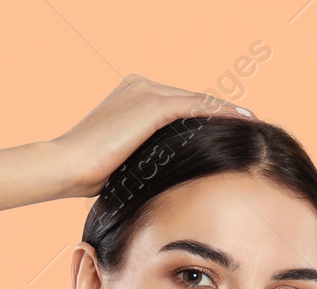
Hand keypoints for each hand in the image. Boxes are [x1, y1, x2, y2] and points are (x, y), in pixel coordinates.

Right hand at [48, 74, 254, 198]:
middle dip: (220, 113)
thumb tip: (173, 173)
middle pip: (192, 99)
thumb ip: (148, 154)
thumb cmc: (88, 174)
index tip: (228, 130)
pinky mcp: (152, 104)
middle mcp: (142, 85)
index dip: (205, 117)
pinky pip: (196, 107)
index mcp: (133, 94)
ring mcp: (146, 91)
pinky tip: (242, 122)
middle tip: (249, 126)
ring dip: (226, 112)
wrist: (66, 166)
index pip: (179, 105)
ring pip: (197, 101)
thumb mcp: (126, 159)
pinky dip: (220, 114)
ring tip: (251, 124)